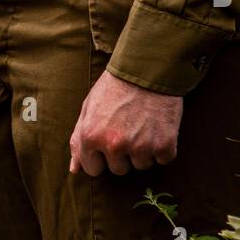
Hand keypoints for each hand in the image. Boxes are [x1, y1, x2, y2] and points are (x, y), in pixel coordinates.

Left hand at [68, 71, 182, 175]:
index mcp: (91, 137)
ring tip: (143, 126)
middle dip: (122, 154)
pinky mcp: (165, 144)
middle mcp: (114, 145)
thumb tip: (75, 170)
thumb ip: (78, 140)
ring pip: (141, 165)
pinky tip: (158, 128)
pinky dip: (163, 147)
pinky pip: (163, 159)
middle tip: (128, 130)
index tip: (108, 143)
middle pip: (118, 169)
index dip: (101, 157)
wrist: (148, 69)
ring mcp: (140, 147)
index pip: (93, 169)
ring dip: (143, 151)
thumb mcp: (88, 109)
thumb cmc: (114, 87)